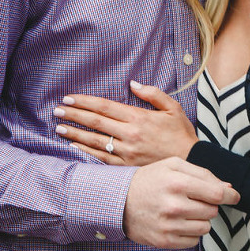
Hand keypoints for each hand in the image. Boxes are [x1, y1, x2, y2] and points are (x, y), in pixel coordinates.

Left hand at [53, 83, 196, 165]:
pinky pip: (101, 158)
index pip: (105, 106)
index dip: (85, 101)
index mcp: (139, 117)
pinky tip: (73, 146)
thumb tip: (133, 83)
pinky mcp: (126, 166)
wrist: (192, 163)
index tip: (69, 98)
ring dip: (75, 133)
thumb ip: (153, 94)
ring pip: (94, 141)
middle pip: (95, 122)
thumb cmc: (181, 135)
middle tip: (57, 110)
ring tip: (59, 128)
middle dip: (74, 114)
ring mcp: (127, 152)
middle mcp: (130, 134)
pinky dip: (85, 152)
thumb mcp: (173, 108)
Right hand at [123, 158, 239, 248]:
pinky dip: (191, 233)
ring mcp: (169, 226)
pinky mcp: (165, 241)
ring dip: (200, 219)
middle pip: (213, 211)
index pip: (217, 194)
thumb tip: (229, 188)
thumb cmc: (150, 179)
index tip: (234, 196)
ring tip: (184, 210)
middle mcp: (174, 206)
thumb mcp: (173, 165)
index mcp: (178, 183)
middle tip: (193, 199)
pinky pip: (194, 241)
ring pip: (206, 227)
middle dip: (208, 205)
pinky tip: (178, 222)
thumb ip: (203, 174)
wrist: (118, 201)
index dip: (230, 195)